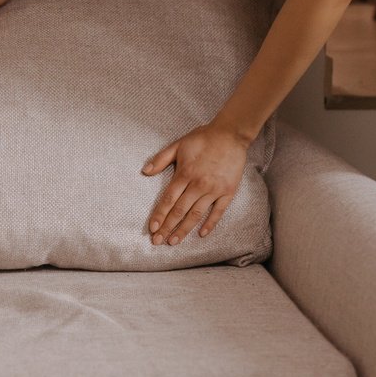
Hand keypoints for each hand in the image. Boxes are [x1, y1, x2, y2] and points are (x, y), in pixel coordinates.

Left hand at [141, 123, 250, 245]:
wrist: (231, 134)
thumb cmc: (203, 138)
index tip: (152, 229)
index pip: (168, 199)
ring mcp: (214, 189)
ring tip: (174, 242)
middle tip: (158, 242)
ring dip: (184, 230)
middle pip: (180, 211)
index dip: (159, 215)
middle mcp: (198, 184)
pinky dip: (210, 224)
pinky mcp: (228, 191)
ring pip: (196, 214)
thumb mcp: (178, 144)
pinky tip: (201, 234)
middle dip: (168, 228)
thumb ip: (160, 159)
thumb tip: (144, 171)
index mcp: (185, 174)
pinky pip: (218, 211)